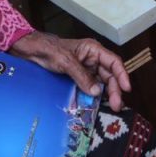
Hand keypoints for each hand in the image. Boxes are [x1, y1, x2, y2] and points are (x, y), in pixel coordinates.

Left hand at [11, 32, 130, 110]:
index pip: (114, 62)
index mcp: (93, 50)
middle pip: (109, 75)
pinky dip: (92, 96)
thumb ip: (82, 76)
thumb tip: (96, 92)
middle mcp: (92, 60)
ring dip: (105, 95)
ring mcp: (85, 69)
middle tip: (117, 105)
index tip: (126, 88)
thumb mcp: (66, 62)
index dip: (122, 75)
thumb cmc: (48, 49)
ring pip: (100, 83)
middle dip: (114, 89)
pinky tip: (95, 105)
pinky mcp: (76, 78)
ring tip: (110, 107)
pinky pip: (88, 88)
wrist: (29, 51)